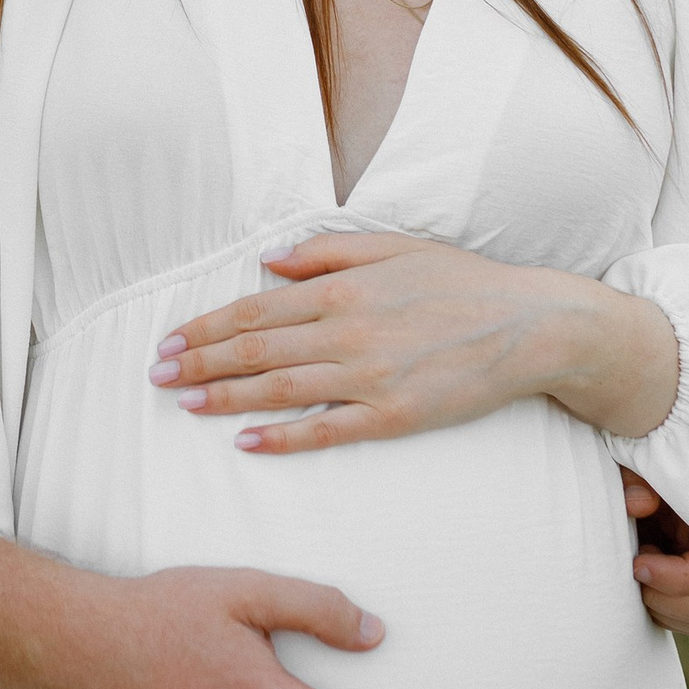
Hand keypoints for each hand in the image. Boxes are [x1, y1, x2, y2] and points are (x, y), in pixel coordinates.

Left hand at [152, 230, 680, 449]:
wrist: (533, 324)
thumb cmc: (463, 282)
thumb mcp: (395, 246)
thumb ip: (328, 251)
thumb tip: (270, 260)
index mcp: (345, 287)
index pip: (257, 308)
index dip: (207, 326)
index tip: (170, 340)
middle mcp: (350, 329)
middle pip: (257, 348)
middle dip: (200, 362)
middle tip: (155, 376)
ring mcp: (372, 375)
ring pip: (281, 388)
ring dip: (225, 397)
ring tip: (184, 403)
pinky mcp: (396, 415)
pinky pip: (328, 429)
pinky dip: (283, 436)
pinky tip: (246, 442)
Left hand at [626, 476, 688, 642]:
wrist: (637, 496)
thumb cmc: (641, 480)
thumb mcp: (636, 470)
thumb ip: (636, 481)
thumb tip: (638, 503)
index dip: (675, 577)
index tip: (639, 562)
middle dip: (666, 598)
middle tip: (636, 569)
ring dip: (662, 607)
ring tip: (642, 573)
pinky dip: (661, 613)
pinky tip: (647, 584)